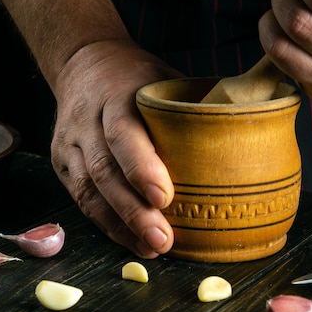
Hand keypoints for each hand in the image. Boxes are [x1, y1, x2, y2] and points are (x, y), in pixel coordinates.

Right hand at [49, 39, 185, 257]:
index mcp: (114, 94)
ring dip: (121, 225)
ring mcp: (69, 144)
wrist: (83, 62)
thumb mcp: (164, 76)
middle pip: (104, 171)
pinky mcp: (62, 164)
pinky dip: (108, 224)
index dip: (141, 167)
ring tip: (152, 249)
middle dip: (133, 210)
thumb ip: (195, 102)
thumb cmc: (136, 75)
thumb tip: (249, 128)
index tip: (165, 198)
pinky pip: (82, 200)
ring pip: (88, 192)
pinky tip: (132, 242)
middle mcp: (85, 121)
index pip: (122, 133)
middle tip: (163, 239)